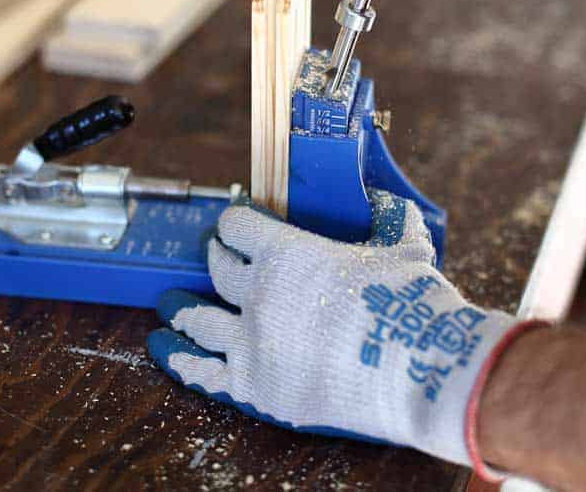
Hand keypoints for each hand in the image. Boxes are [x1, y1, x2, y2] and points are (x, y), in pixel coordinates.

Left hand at [147, 191, 526, 469]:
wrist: (419, 369)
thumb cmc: (411, 302)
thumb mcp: (405, 246)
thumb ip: (391, 219)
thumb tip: (387, 201)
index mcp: (286, 252)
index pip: (239, 226)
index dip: (235, 222)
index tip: (234, 224)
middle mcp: (257, 292)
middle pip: (217, 269)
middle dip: (214, 259)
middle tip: (213, 259)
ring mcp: (251, 341)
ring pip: (198, 320)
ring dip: (182, 310)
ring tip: (170, 306)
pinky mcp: (255, 385)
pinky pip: (204, 370)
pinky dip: (183, 358)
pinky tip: (166, 350)